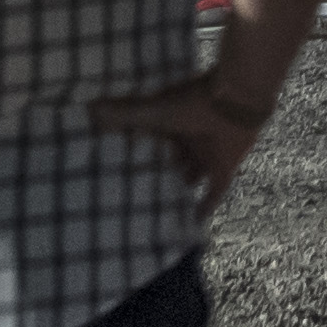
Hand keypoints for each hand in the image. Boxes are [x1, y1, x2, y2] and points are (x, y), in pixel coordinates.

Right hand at [92, 72, 277, 207]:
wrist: (236, 100)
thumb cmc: (194, 103)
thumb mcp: (154, 112)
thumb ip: (124, 113)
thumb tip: (89, 108)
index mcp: (173, 124)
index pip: (152, 143)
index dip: (138, 155)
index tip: (117, 170)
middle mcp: (189, 141)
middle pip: (171, 163)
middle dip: (157, 176)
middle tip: (134, 199)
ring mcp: (208, 156)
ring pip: (190, 178)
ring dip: (178, 191)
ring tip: (156, 214)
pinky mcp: (224, 170)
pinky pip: (213, 195)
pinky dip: (203, 208)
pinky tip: (189, 226)